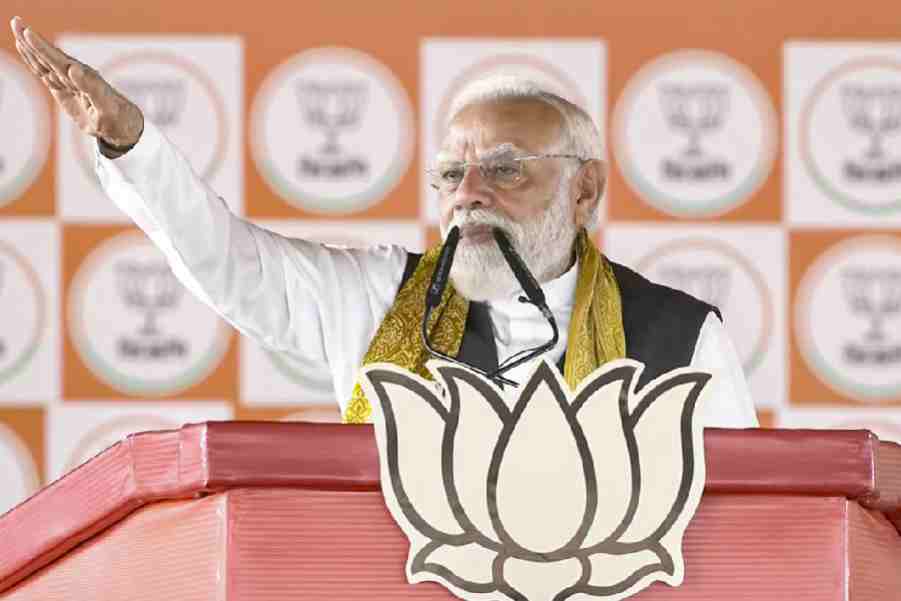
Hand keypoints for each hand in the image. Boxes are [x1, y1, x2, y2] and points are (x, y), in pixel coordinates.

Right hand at [9, 16, 143, 152]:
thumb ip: (91, 87)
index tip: (28, 33)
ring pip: (44, 63)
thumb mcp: (106, 106)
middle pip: (48, 56)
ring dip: (30, 48)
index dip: (42, 47)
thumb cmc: (117, 117)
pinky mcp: (64, 90)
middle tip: (16, 22)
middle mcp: (74, 75)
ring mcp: (68, 82)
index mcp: (83, 77)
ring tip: (17, 31)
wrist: (122, 125)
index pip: (58, 59)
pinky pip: (46, 74)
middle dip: (32, 41)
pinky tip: (27, 54)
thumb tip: (74, 69)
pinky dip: (35, 63)